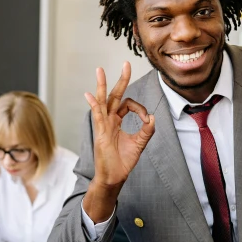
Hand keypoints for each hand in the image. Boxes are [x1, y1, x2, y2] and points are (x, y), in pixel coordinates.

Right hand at [82, 63, 154, 221]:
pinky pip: (97, 116)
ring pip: (103, 101)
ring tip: (100, 70)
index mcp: (116, 121)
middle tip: (126, 63)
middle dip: (120, 79)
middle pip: (114, 95)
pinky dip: (94, 105)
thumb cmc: (122, 162)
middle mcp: (109, 120)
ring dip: (102, 85)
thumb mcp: (139, 144)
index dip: (140, 108)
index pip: (128, 105)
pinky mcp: (101, 133)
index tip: (147, 119)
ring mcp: (103, 125)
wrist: (114, 177)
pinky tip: (90, 95)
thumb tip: (152, 116)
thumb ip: (146, 130)